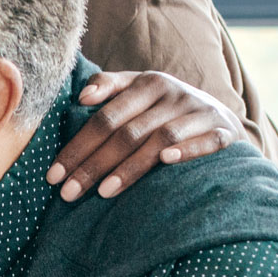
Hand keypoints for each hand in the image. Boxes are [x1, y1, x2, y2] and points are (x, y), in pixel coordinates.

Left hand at [46, 72, 244, 201]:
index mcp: (148, 83)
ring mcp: (199, 112)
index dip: (78, 146)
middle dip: (94, 165)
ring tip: (104, 192)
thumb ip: (109, 86)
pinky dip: (186, 151)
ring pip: (160, 139)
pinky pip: (205, 142)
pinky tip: (166, 163)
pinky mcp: (223, 130)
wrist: (221, 116)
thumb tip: (81, 97)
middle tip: (69, 193)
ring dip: (131, 167)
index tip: (54, 175)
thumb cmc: (167, 108)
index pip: (105, 118)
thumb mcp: (140, 90)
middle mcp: (173, 94)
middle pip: (127, 132)